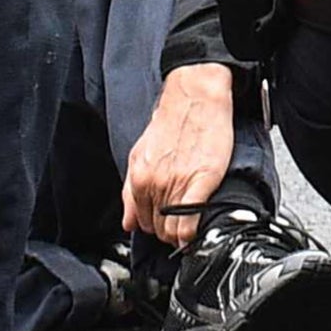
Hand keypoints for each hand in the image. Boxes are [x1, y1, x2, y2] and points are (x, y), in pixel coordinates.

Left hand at [123, 62, 237, 240]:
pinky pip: (190, 223)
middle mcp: (155, 184)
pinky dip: (191, 233)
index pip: (141, 224)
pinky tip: (196, 229)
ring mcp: (177, 184)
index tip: (166, 223)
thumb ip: (131, 192)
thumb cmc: (173, 121)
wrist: (195, 96)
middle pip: (158, 230)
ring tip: (191, 223)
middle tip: (180, 222)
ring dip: (182, 233)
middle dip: (169, 230)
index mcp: (139, 178)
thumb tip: (129, 222)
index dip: (156, 227)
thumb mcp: (140, 154)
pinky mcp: (202, 180)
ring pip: (173, 230)